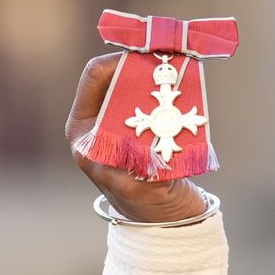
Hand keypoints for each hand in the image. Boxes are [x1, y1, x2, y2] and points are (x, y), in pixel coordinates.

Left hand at [66, 52, 209, 221]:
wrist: (165, 217)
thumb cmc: (145, 206)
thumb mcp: (137, 189)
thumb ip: (138, 169)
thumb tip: (148, 148)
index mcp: (85, 130)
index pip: (96, 77)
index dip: (120, 61)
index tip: (149, 57)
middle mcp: (99, 119)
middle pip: (119, 74)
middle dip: (145, 65)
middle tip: (172, 59)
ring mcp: (121, 120)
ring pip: (140, 82)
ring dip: (161, 75)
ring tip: (183, 71)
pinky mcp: (145, 123)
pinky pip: (157, 96)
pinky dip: (173, 90)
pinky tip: (189, 88)